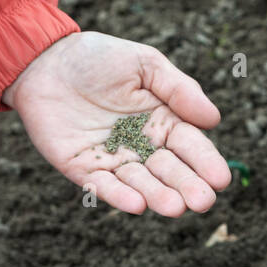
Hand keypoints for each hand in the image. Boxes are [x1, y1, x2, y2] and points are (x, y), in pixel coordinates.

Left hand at [3, 30, 230, 216]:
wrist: (45, 61)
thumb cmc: (99, 58)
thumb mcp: (145, 64)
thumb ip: (179, 90)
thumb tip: (214, 119)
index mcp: (163, 122)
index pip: (190, 146)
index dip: (205, 162)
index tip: (221, 179)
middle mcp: (142, 147)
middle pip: (169, 171)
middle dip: (187, 186)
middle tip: (203, 202)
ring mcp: (113, 161)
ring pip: (140, 184)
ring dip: (158, 197)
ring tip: (175, 207)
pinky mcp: (83, 170)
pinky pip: (103, 187)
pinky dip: (119, 197)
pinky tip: (137, 205)